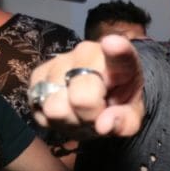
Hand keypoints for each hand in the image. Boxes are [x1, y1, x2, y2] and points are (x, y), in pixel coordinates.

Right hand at [30, 35, 144, 136]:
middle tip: (96, 115)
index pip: (120, 54)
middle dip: (88, 117)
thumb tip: (102, 125)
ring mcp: (59, 61)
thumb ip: (124, 121)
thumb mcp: (131, 117)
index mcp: (121, 61)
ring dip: (69, 119)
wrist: (98, 98)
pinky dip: (54, 120)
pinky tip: (67, 111)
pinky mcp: (37, 75)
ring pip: (55, 108)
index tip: (114, 44)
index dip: (117, 50)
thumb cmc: (118, 104)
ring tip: (81, 114)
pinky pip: (40, 111)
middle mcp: (86, 53)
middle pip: (80, 98)